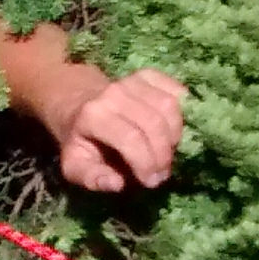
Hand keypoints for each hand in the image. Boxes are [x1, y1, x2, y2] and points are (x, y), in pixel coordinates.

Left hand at [51, 68, 186, 192]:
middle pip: (154, 123)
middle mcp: (114, 93)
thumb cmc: (80, 140)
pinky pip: (176, 91)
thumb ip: (92, 178)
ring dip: (175, 135)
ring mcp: (132, 80)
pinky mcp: (148, 75)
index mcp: (93, 115)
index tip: (151, 181)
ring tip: (167, 152)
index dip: (146, 163)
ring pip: (169, 106)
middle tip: (161, 173)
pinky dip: (183, 112)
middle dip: (163, 154)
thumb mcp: (75, 165)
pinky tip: (173, 130)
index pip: (131, 139)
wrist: (76, 105)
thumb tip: (117, 184)